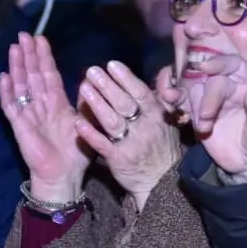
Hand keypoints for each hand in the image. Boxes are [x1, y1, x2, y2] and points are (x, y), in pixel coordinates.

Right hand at [0, 34, 90, 201]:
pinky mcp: (19, 126)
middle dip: (28, 55)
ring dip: (17, 67)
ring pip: (21, 86)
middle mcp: (41, 105)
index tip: (40, 39)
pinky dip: (7, 92)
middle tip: (24, 35)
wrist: (63, 176)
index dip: (44, 57)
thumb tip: (90, 83)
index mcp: (57, 103)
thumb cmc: (76, 154)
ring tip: (14, 48)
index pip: (49, 75)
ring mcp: (28, 114)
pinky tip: (4, 77)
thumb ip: (86, 105)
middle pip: (32, 75)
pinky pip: (11, 107)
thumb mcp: (85, 124)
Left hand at [75, 61, 181, 206]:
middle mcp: (144, 127)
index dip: (126, 78)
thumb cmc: (162, 147)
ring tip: (83, 88)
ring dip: (97, 104)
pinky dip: (90, 133)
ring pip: (112, 121)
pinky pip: (102, 145)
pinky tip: (78, 122)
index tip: (111, 64)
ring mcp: (130, 144)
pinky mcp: (118, 160)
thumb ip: (163, 97)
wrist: (161, 183)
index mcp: (156, 116)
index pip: (140, 93)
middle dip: (107, 86)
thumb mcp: (169, 121)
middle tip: (92, 71)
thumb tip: (164, 73)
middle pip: (124, 104)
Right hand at [183, 54, 246, 180]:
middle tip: (205, 120)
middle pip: (211, 79)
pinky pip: (181, 99)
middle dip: (206, 98)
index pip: (234, 64)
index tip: (205, 67)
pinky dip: (172, 97)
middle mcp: (231, 84)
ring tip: (199, 125)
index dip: (219, 62)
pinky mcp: (197, 111)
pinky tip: (169, 99)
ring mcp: (212, 97)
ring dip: (189, 102)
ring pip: (193, 87)